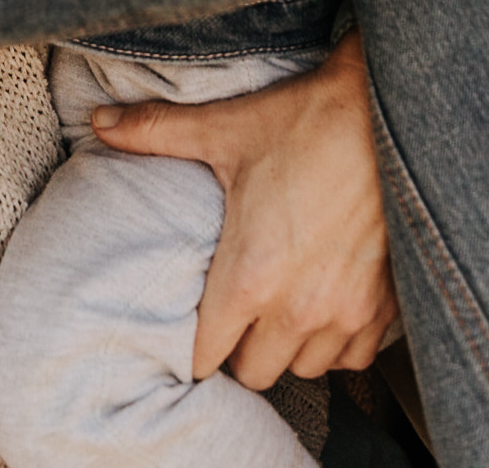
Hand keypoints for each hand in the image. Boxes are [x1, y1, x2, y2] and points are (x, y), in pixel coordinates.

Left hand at [91, 32, 398, 385]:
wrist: (389, 116)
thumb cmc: (304, 122)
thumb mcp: (223, 127)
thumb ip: (155, 132)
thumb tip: (99, 123)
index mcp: (251, 274)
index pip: (209, 356)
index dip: (196, 345)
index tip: (196, 323)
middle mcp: (299, 307)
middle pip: (256, 372)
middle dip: (240, 347)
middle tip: (236, 309)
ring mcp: (347, 313)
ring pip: (307, 368)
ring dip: (290, 345)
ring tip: (279, 303)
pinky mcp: (386, 308)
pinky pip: (354, 357)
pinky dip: (337, 339)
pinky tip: (323, 299)